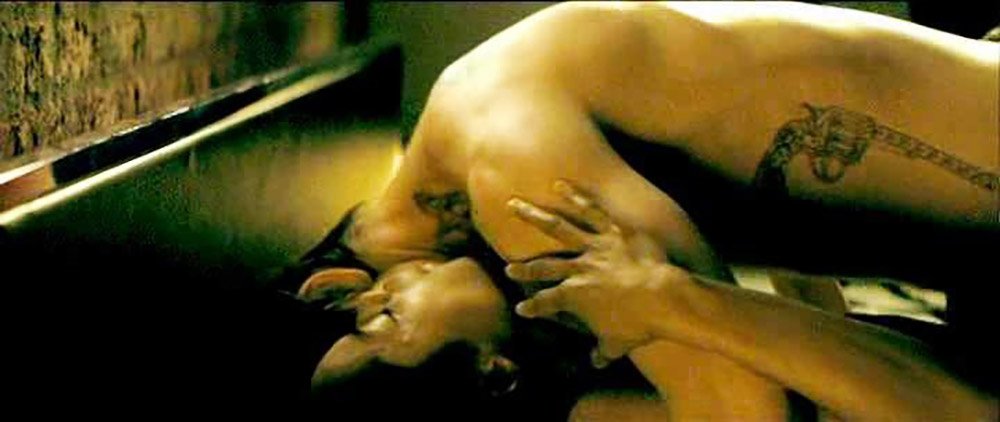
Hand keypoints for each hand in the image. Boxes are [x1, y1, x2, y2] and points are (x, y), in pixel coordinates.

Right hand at [506, 180, 694, 366]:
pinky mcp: (613, 231)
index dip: (532, 308)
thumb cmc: (641, 323)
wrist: (664, 298)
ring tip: (514, 204)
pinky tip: (559, 185)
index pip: (547, 304)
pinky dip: (575, 197)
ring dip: (534, 216)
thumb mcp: (618, 343)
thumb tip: (596, 361)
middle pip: (544, 266)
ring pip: (559, 228)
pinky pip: (592, 211)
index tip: (521, 309)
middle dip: (524, 268)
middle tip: (508, 267)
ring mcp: (595, 248)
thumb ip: (603, 351)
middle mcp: (579, 270)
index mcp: (575, 297)